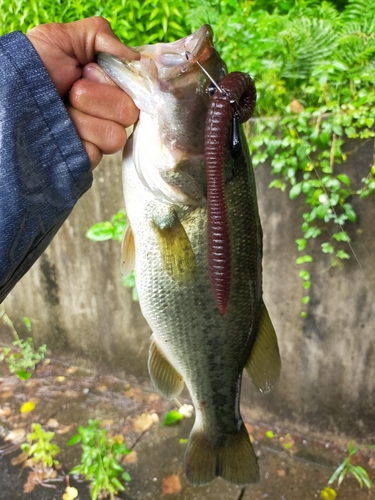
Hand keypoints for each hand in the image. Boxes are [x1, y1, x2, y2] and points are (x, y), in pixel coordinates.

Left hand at [26, 17, 139, 167]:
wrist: (8, 98)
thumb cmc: (31, 69)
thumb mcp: (61, 38)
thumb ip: (101, 36)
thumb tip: (137, 57)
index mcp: (108, 85)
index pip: (136, 88)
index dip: (111, 80)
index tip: (87, 71)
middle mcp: (108, 112)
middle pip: (129, 112)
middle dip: (97, 97)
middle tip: (72, 91)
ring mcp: (99, 137)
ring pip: (116, 134)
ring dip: (84, 119)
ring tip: (63, 112)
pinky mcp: (90, 157)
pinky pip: (100, 151)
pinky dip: (80, 138)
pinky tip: (64, 132)